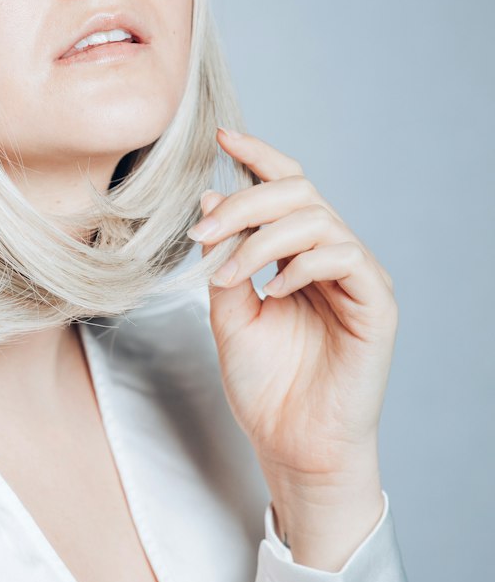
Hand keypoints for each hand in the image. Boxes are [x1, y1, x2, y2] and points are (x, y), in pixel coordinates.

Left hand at [188, 127, 396, 567]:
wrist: (291, 443)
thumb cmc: (265, 384)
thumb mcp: (227, 313)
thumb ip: (224, 258)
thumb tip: (212, 199)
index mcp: (297, 254)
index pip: (286, 187)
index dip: (258, 156)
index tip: (222, 138)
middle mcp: (332, 257)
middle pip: (298, 192)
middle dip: (244, 204)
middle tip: (203, 235)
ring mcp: (357, 277)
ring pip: (316, 219)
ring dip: (261, 240)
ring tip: (228, 277)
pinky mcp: (376, 303)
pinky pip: (344, 256)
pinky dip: (300, 265)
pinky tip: (275, 293)